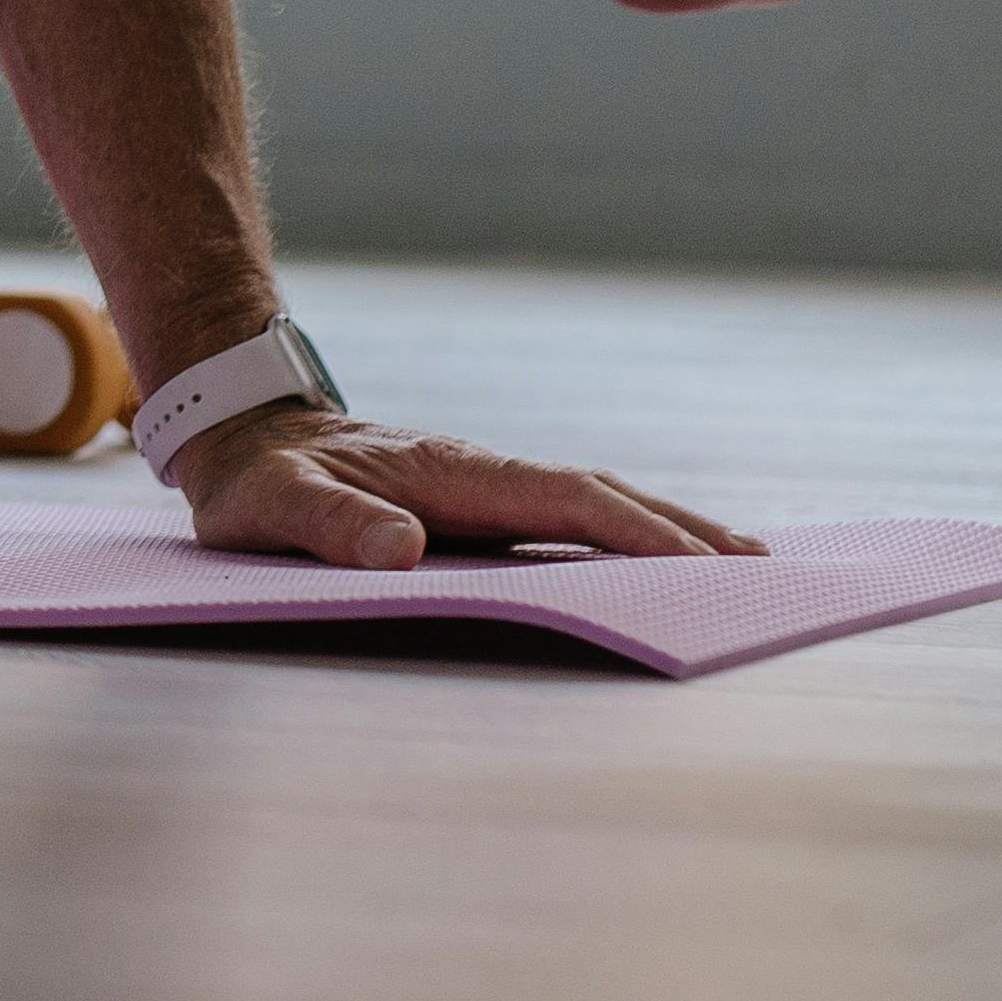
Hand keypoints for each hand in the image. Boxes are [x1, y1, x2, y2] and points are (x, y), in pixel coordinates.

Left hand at [170, 401, 760, 567]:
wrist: (240, 432)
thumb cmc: (254, 476)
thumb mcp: (268, 502)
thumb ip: (326, 524)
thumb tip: (399, 549)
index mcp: (451, 470)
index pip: (565, 496)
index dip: (632, 530)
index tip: (697, 565)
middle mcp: (482, 473)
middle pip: (601, 494)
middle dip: (680, 528)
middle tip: (761, 568)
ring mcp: (484, 489)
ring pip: (590, 504)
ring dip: (661, 530)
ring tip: (736, 565)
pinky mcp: (476, 510)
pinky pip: (562, 523)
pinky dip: (618, 539)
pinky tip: (650, 567)